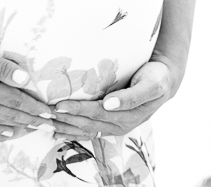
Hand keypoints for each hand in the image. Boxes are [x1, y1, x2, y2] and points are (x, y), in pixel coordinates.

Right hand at [0, 31, 82, 138]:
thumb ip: (0, 66)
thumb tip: (23, 79)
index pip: (14, 101)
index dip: (33, 107)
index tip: (48, 112)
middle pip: (8, 115)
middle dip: (31, 120)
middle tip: (48, 125)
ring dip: (18, 126)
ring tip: (34, 128)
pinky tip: (6, 132)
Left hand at [51, 58, 180, 140]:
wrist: (165, 81)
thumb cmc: (156, 79)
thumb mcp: (150, 85)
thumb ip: (131, 96)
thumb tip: (108, 104)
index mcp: (128, 116)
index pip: (96, 114)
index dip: (77, 111)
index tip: (59, 105)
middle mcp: (120, 124)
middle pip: (88, 124)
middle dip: (66, 120)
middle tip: (45, 113)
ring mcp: (115, 126)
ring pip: (86, 129)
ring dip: (66, 127)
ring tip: (47, 123)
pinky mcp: (111, 123)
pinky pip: (90, 130)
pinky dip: (73, 131)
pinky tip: (59, 131)